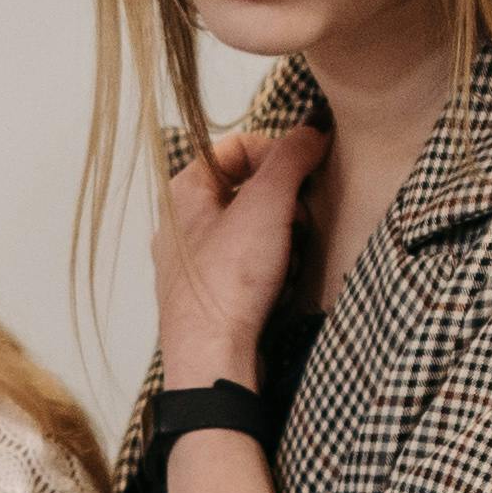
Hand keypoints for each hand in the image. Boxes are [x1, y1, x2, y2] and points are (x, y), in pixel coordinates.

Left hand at [153, 125, 324, 389]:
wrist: (213, 361)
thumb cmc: (228, 284)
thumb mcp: (267, 203)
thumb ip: (290, 158)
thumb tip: (311, 131)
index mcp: (181, 193)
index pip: (235, 147)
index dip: (275, 152)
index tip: (304, 169)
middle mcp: (180, 226)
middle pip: (248, 189)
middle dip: (284, 202)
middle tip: (298, 221)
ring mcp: (193, 264)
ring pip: (253, 229)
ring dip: (282, 238)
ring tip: (289, 258)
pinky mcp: (209, 297)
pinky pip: (250, 266)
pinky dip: (272, 268)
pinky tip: (279, 285)